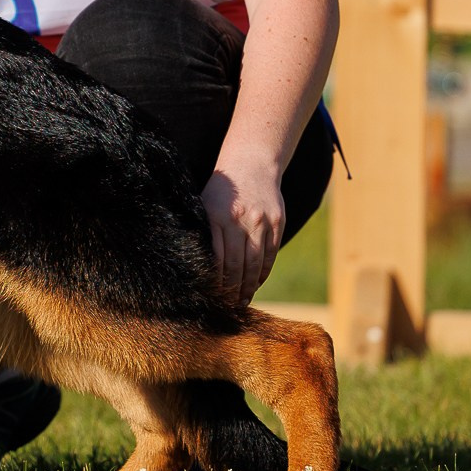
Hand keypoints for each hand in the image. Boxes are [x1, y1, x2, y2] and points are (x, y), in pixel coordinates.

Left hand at [202, 161, 285, 305]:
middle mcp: (240, 220)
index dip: (217, 281)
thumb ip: (203, 232)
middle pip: (238, 264)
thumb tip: (193, 265)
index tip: (213, 297)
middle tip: (228, 306)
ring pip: (256, 262)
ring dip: (249, 286)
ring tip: (243, 300)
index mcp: (217, 217)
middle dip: (233, 289)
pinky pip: (270, 254)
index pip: (218, 258)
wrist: (251, 164)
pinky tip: (256, 283)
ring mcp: (261, 221)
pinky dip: (263, 272)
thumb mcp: (204, 205)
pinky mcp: (277, 222)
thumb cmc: (221, 190)